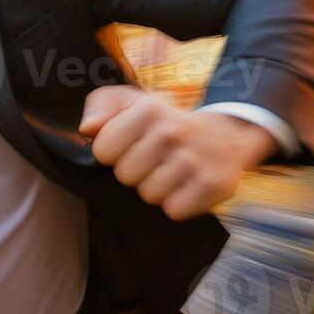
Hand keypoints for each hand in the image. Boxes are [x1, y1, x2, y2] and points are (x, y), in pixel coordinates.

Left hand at [78, 85, 276, 220]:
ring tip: (171, 172)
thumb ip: (101, 106)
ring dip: (157, 188)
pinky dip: (178, 203)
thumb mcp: (133, 103)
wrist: (226, 135)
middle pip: (125, 176)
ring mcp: (193, 160)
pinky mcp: (213, 185)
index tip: (130, 146)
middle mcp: (171, 133)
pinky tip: (186, 185)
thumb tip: (87, 128)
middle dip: (135, 171)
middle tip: (154, 160)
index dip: (113, 152)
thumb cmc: (166, 123)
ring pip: (149, 195)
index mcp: (147, 110)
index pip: (102, 151)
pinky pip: (174, 210)